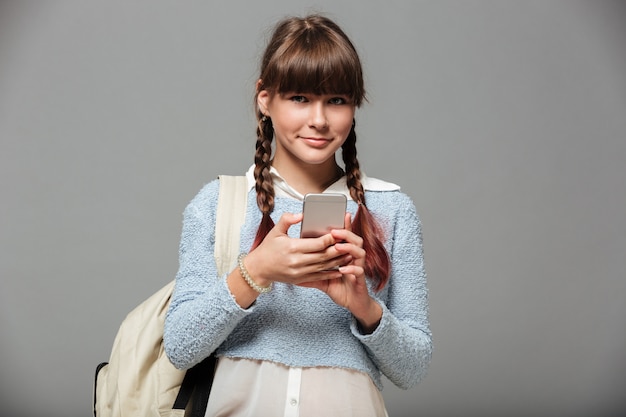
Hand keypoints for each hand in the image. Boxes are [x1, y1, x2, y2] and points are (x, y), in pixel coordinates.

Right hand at [243, 213, 350, 286]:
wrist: (258, 269)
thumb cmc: (267, 249)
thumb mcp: (275, 231)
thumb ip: (287, 219)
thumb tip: (301, 214)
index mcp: (292, 247)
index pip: (317, 244)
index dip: (330, 239)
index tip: (338, 234)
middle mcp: (297, 261)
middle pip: (324, 256)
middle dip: (338, 250)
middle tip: (349, 244)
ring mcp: (299, 272)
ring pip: (324, 267)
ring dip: (338, 262)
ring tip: (349, 255)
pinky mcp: (300, 279)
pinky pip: (319, 277)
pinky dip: (331, 273)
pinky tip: (340, 269)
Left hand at [299, 213, 381, 332]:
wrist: (352, 303)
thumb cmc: (338, 288)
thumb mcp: (321, 278)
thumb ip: (310, 272)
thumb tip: (292, 270)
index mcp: (344, 255)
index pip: (344, 237)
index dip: (343, 226)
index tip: (338, 216)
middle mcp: (353, 258)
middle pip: (354, 240)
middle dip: (345, 233)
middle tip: (333, 231)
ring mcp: (358, 267)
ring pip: (359, 252)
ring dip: (349, 248)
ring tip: (338, 246)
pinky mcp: (360, 279)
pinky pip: (359, 271)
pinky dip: (351, 269)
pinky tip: (342, 269)